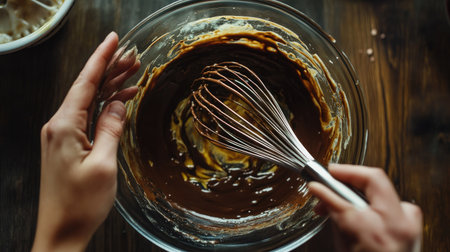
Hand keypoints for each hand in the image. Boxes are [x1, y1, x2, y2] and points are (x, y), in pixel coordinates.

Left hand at [32, 32, 138, 251]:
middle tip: (133, 57)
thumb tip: (118, 105)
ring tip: (133, 75)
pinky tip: (120, 103)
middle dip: (110, 70)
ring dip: (110, 88)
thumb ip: (110, 130)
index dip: (101, 58)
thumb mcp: (103, 165)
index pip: (86, 82)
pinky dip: (104, 107)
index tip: (114, 40)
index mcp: (64, 126)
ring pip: (88, 102)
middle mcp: (59, 126)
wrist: (61, 231)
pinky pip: (87, 117)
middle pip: (87, 88)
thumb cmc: (80, 204)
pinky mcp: (67, 145)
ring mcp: (62, 135)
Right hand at [308, 164, 421, 251]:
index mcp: (372, 232)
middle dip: (349, 174)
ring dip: (360, 187)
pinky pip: (393, 202)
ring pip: (384, 188)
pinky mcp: (413, 225)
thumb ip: (336, 220)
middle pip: (373, 179)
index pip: (342, 199)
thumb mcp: (344, 248)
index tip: (315, 184)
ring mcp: (409, 224)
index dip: (325, 189)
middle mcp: (396, 224)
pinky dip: (375, 200)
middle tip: (331, 174)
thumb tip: (325, 200)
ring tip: (341, 196)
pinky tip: (362, 205)